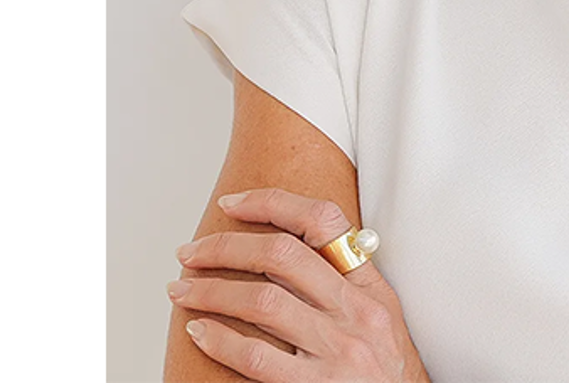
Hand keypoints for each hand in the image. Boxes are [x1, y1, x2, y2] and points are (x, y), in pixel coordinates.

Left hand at [168, 187, 429, 382]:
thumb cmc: (386, 375)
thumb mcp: (381, 320)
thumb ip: (345, 286)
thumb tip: (283, 255)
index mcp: (372, 289)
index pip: (324, 221)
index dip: (273, 203)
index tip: (232, 205)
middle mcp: (357, 313)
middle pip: (282, 256)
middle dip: (226, 248)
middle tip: (191, 253)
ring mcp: (338, 352)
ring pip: (262, 302)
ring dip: (211, 291)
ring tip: (182, 289)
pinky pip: (257, 357)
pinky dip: (220, 340)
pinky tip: (199, 331)